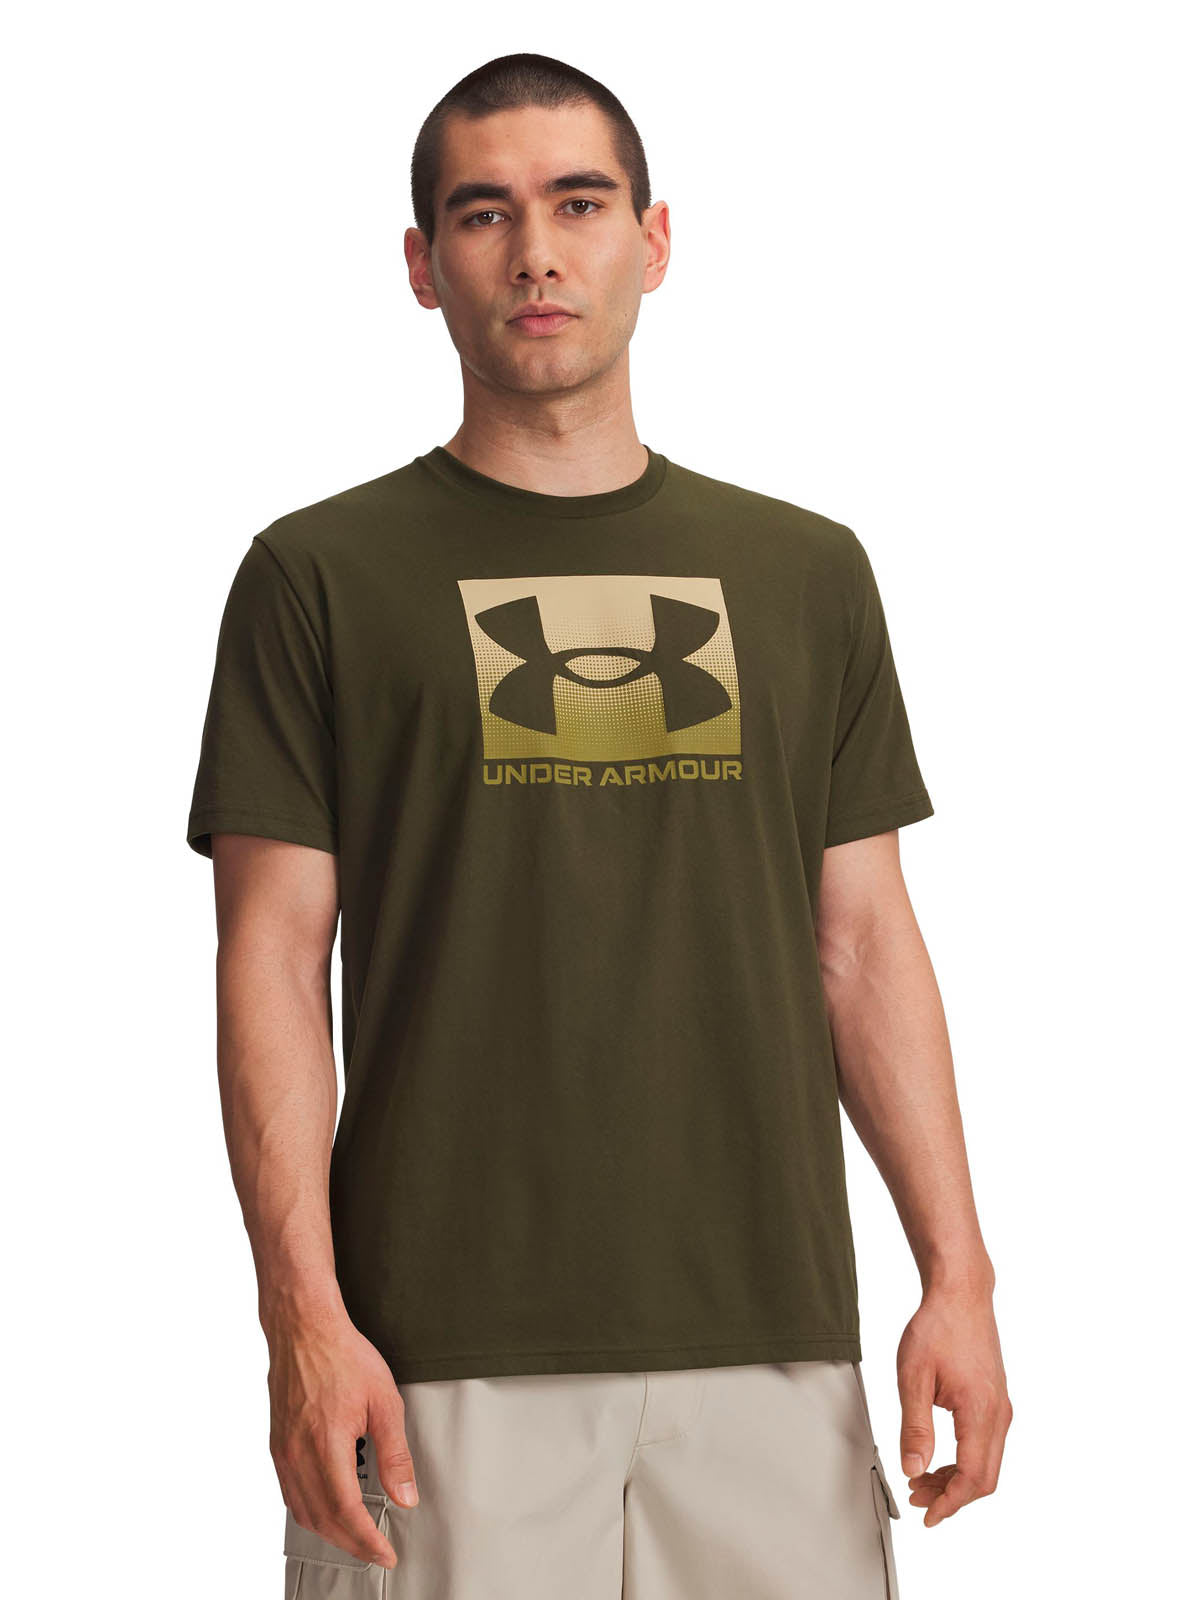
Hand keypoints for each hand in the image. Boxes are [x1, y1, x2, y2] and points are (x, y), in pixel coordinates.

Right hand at [266, 1306, 419, 1565]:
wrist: (304, 1329)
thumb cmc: (343, 1356)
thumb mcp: (384, 1401)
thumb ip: (395, 1454)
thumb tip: (406, 1495)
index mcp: (326, 1445)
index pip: (346, 1512)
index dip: (367, 1541)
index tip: (385, 1553)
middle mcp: (298, 1455)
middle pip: (323, 1520)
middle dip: (351, 1544)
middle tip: (375, 1550)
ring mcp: (283, 1452)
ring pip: (303, 1512)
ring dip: (329, 1532)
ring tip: (355, 1536)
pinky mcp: (277, 1445)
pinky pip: (290, 1493)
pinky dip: (309, 1512)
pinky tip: (326, 1508)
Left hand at [896, 1280, 1012, 1526]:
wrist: (961, 1295)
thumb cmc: (937, 1327)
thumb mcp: (913, 1376)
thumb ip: (915, 1427)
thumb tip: (914, 1470)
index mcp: (981, 1412)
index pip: (972, 1477)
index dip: (950, 1503)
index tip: (927, 1516)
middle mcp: (999, 1414)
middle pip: (984, 1477)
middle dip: (951, 1496)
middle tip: (917, 1498)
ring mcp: (1001, 1407)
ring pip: (986, 1463)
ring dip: (956, 1479)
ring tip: (921, 1480)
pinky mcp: (995, 1400)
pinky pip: (986, 1444)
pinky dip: (964, 1459)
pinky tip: (938, 1458)